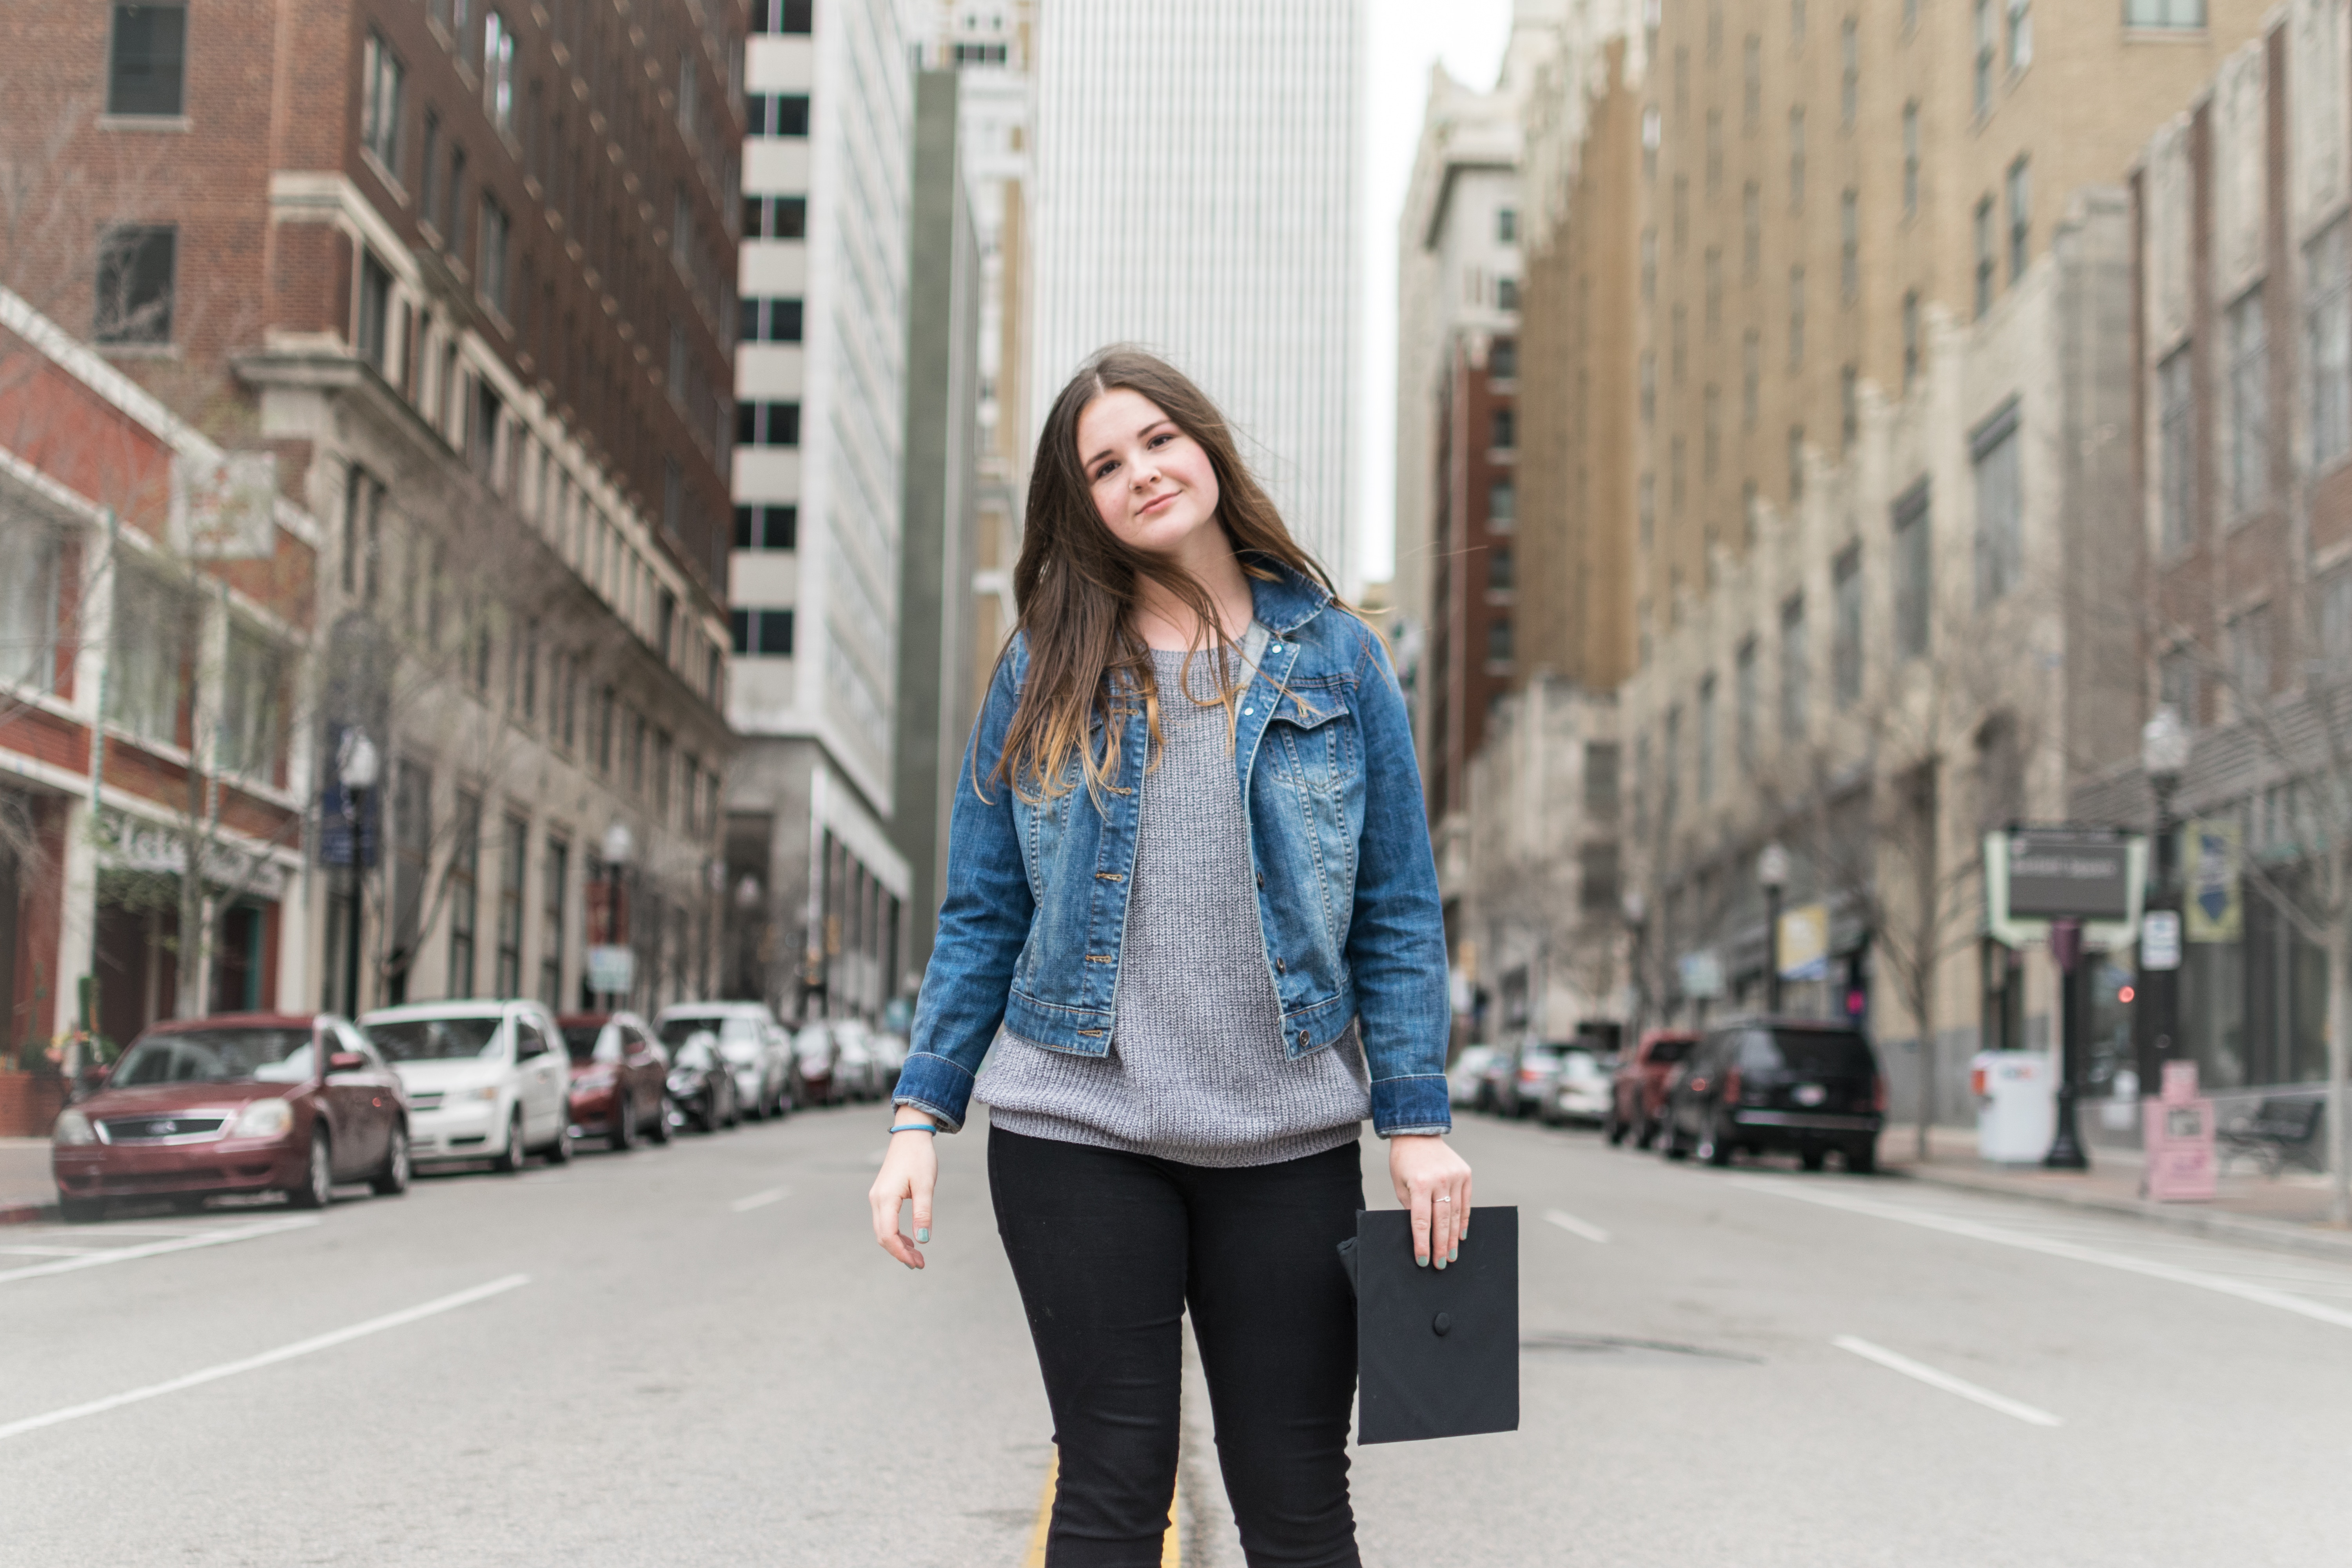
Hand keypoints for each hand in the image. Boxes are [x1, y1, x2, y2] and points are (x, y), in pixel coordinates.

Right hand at [868, 1114, 939, 1269]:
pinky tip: (910, 1240)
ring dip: (898, 1245)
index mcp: (885, 1198)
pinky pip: (884, 1221)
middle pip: (882, 1236)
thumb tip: (922, 1240)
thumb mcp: (925, 1186)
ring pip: (882, 1230)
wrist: (910, 1135)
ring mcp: (877, 1197)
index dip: (901, 1253)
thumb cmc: (919, 1158)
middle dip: (900, 1252)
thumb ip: (923, 1213)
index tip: (917, 1263)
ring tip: (916, 1256)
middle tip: (920, 1264)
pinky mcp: (882, 1195)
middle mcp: (876, 1200)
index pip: (888, 1235)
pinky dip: (895, 1234)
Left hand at [1389, 1134, 1472, 1268]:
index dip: (1422, 1243)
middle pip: (1441, 1221)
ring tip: (1452, 1255)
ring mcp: (1455, 1176)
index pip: (1421, 1221)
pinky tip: (1461, 1235)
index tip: (1423, 1260)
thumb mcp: (1400, 1185)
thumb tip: (1421, 1233)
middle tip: (1441, 1264)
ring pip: (1456, 1214)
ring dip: (1454, 1237)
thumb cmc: (1404, 1162)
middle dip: (1441, 1245)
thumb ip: (1410, 1208)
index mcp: (1419, 1183)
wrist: (1418, 1133)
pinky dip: (1463, 1220)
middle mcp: (1440, 1180)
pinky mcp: (1466, 1174)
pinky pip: (1466, 1203)